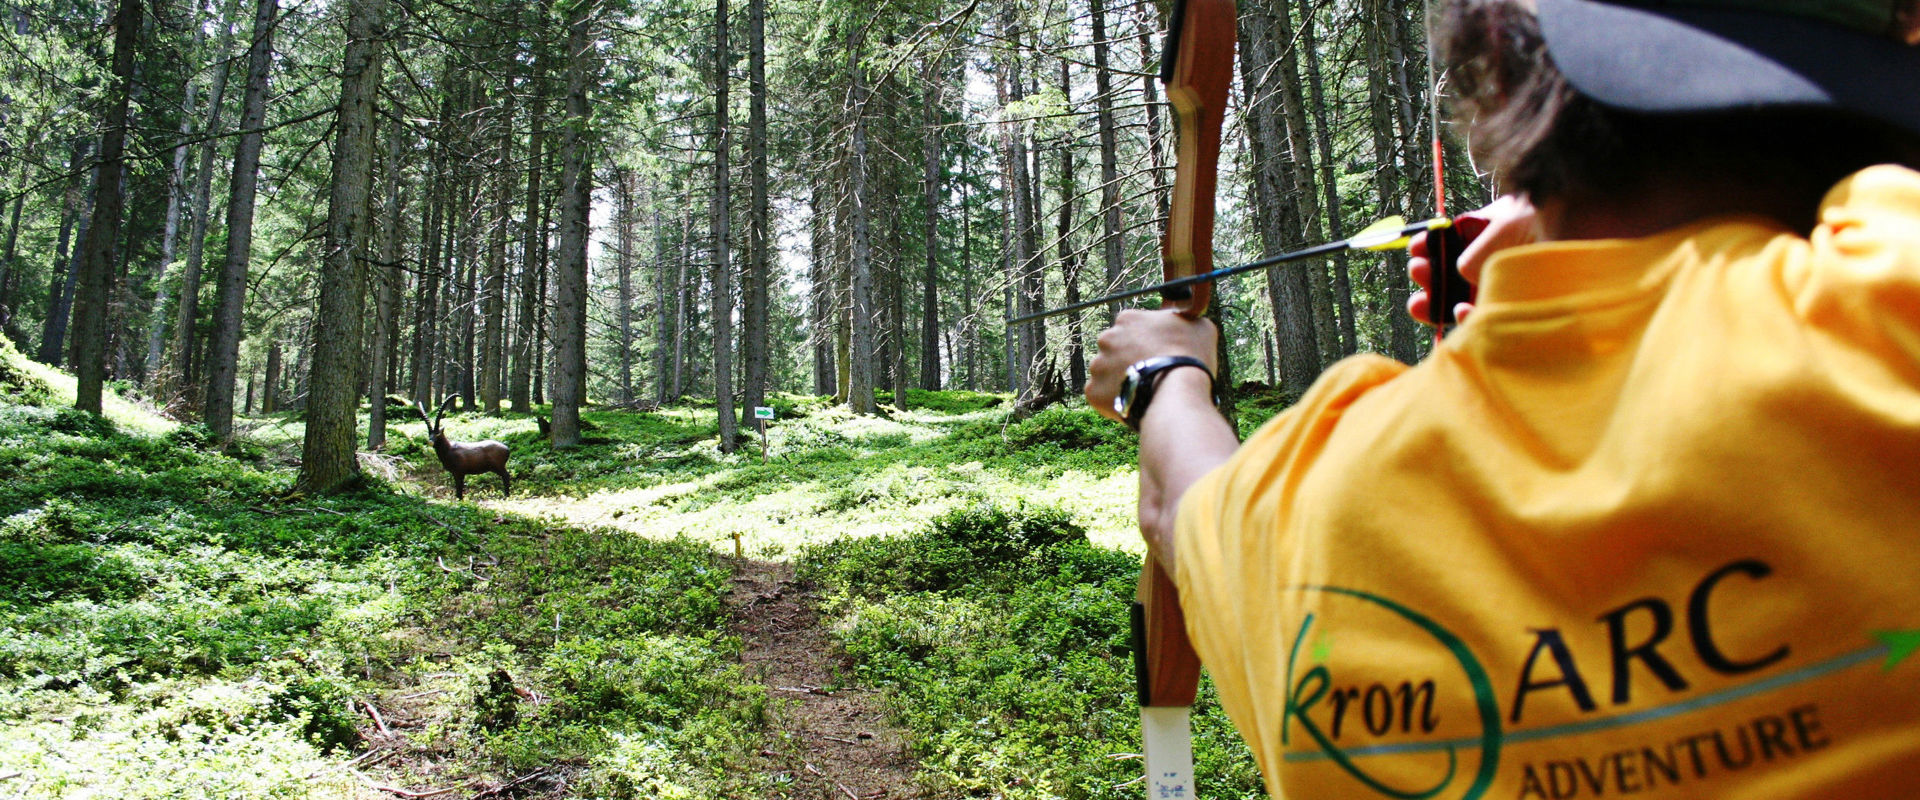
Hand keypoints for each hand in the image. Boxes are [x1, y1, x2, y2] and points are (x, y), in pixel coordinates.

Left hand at [1086, 309, 1218, 421]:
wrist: (1176, 393)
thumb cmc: (1190, 357)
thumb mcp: (1198, 326)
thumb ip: (1182, 319)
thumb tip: (1182, 318)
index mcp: (1128, 319)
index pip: (1132, 328)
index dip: (1146, 342)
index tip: (1157, 354)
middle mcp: (1107, 338)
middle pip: (1115, 349)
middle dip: (1128, 359)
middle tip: (1149, 374)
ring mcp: (1098, 365)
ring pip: (1107, 372)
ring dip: (1120, 380)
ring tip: (1142, 391)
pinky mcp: (1093, 391)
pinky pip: (1102, 395)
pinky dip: (1114, 400)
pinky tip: (1133, 404)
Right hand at [1407, 195, 1538, 326]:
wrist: (1590, 242)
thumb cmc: (1551, 226)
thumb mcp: (1507, 224)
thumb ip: (1479, 247)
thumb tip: (1461, 271)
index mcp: (1494, 231)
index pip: (1454, 240)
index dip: (1431, 245)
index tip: (1415, 248)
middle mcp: (1497, 260)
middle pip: (1452, 271)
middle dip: (1428, 274)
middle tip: (1418, 272)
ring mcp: (1504, 287)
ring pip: (1459, 300)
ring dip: (1435, 302)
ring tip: (1419, 303)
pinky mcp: (1512, 312)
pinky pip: (1480, 321)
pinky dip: (1463, 319)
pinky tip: (1458, 312)